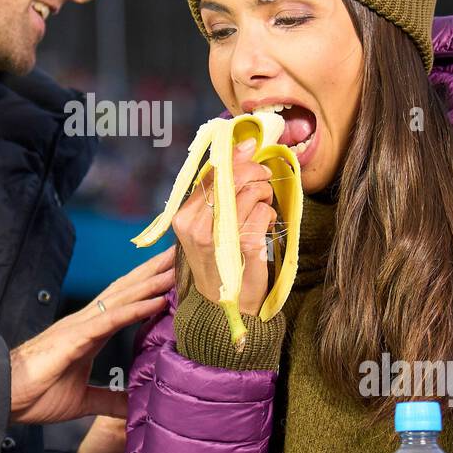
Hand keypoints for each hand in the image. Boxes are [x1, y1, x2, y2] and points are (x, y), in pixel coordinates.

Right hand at [8, 247, 173, 424]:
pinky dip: (135, 308)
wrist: (3, 396)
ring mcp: (81, 327)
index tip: (174, 271)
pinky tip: (157, 300)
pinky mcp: (74, 339)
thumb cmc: (35, 394)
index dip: (150, 284)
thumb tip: (133, 406)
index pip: (127, 301)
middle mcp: (88, 321)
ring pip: (124, 297)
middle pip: (128, 289)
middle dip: (156, 270)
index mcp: (91, 332)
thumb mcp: (83, 399)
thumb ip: (109, 401)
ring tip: (179, 266)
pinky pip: (110, 320)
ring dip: (153, 281)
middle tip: (184, 251)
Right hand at [170, 137, 275, 316]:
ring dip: (265, 195)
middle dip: (255, 173)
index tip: (251, 149)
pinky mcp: (243, 245)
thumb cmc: (220, 259)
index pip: (211, 173)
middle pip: (234, 176)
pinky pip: (264, 213)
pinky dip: (269, 216)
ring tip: (262, 208)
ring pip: (252, 191)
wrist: (224, 307)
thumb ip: (219, 189)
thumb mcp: (210, 224)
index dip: (235, 157)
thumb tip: (245, 145)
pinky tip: (264, 228)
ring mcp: (219, 236)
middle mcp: (196, 225)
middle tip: (263, 182)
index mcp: (183, 216)